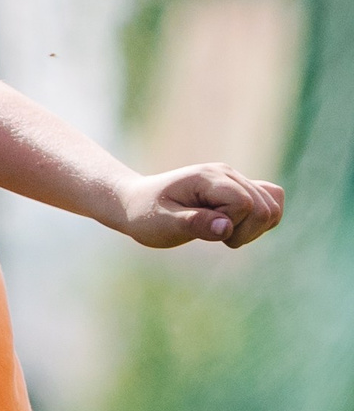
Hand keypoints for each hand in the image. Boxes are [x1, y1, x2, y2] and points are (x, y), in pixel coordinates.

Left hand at [117, 162, 285, 251]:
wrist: (135, 203)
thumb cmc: (145, 215)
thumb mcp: (162, 225)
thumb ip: (194, 224)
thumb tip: (226, 227)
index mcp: (207, 178)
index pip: (244, 203)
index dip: (231, 224)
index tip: (205, 230)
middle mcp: (227, 173)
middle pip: (265, 206)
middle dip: (246, 231)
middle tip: (215, 237)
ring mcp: (235, 179)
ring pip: (274, 204)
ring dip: (255, 228)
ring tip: (223, 233)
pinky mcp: (240, 189)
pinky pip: (272, 201)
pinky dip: (261, 221)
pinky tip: (235, 229)